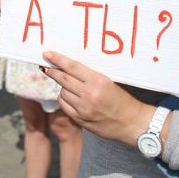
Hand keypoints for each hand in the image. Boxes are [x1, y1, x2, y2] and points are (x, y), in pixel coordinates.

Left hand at [42, 51, 156, 146]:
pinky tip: (69, 97)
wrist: (132, 123)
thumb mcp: (109, 82)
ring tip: (68, 85)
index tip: (47, 54)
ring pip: (62, 92)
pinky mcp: (81, 119)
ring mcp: (83, 108)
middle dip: (52, 71)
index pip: (72, 67)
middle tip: (46, 66)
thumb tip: (70, 67)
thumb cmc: (122, 99)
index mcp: (98, 81)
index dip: (58, 59)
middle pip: (63, 79)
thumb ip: (90, 76)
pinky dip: (64, 99)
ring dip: (62, 87)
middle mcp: (89, 94)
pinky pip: (65, 105)